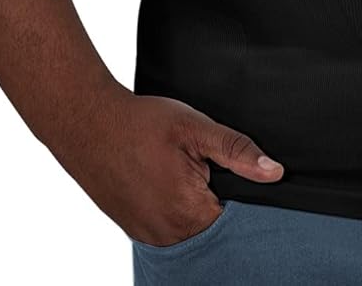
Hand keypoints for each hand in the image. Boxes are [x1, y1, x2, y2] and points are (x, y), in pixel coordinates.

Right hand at [45, 81, 284, 246]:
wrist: (87, 124)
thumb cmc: (140, 124)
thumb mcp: (195, 128)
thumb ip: (236, 151)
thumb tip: (274, 172)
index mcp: (189, 213)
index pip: (236, 225)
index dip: (246, 202)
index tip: (238, 177)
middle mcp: (168, 235)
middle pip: (213, 229)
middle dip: (219, 202)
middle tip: (207, 168)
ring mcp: (148, 236)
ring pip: (190, 231)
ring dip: (195, 208)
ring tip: (185, 172)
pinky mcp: (134, 229)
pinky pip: (167, 230)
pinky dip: (174, 211)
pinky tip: (168, 182)